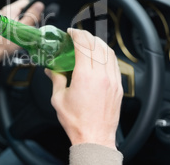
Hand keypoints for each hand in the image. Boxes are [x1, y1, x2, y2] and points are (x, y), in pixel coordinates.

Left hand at [0, 0, 43, 65]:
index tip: (36, 19)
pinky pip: (11, 22)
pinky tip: (16, 36)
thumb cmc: (6, 43)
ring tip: (23, 34)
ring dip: (22, 24)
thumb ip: (32, 16)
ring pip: (17, 17)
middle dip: (28, 18)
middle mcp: (3, 11)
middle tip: (30, 29)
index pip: (25, 2)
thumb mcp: (23, 29)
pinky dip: (16, 27)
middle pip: (21, 10)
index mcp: (10, 9)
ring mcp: (0, 18)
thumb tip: (39, 5)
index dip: (33, 9)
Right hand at [45, 29, 122, 149]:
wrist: (94, 137)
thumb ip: (56, 80)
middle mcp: (101, 76)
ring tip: (89, 42)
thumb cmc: (77, 122)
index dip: (76, 35)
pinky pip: (115, 63)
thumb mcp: (58, 98)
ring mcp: (112, 81)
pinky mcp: (118, 87)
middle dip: (86, 36)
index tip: (70, 32)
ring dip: (98, 43)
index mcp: (85, 76)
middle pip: (97, 45)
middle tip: (77, 35)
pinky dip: (107, 54)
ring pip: (109, 52)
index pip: (83, 46)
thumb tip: (51, 70)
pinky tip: (100, 56)